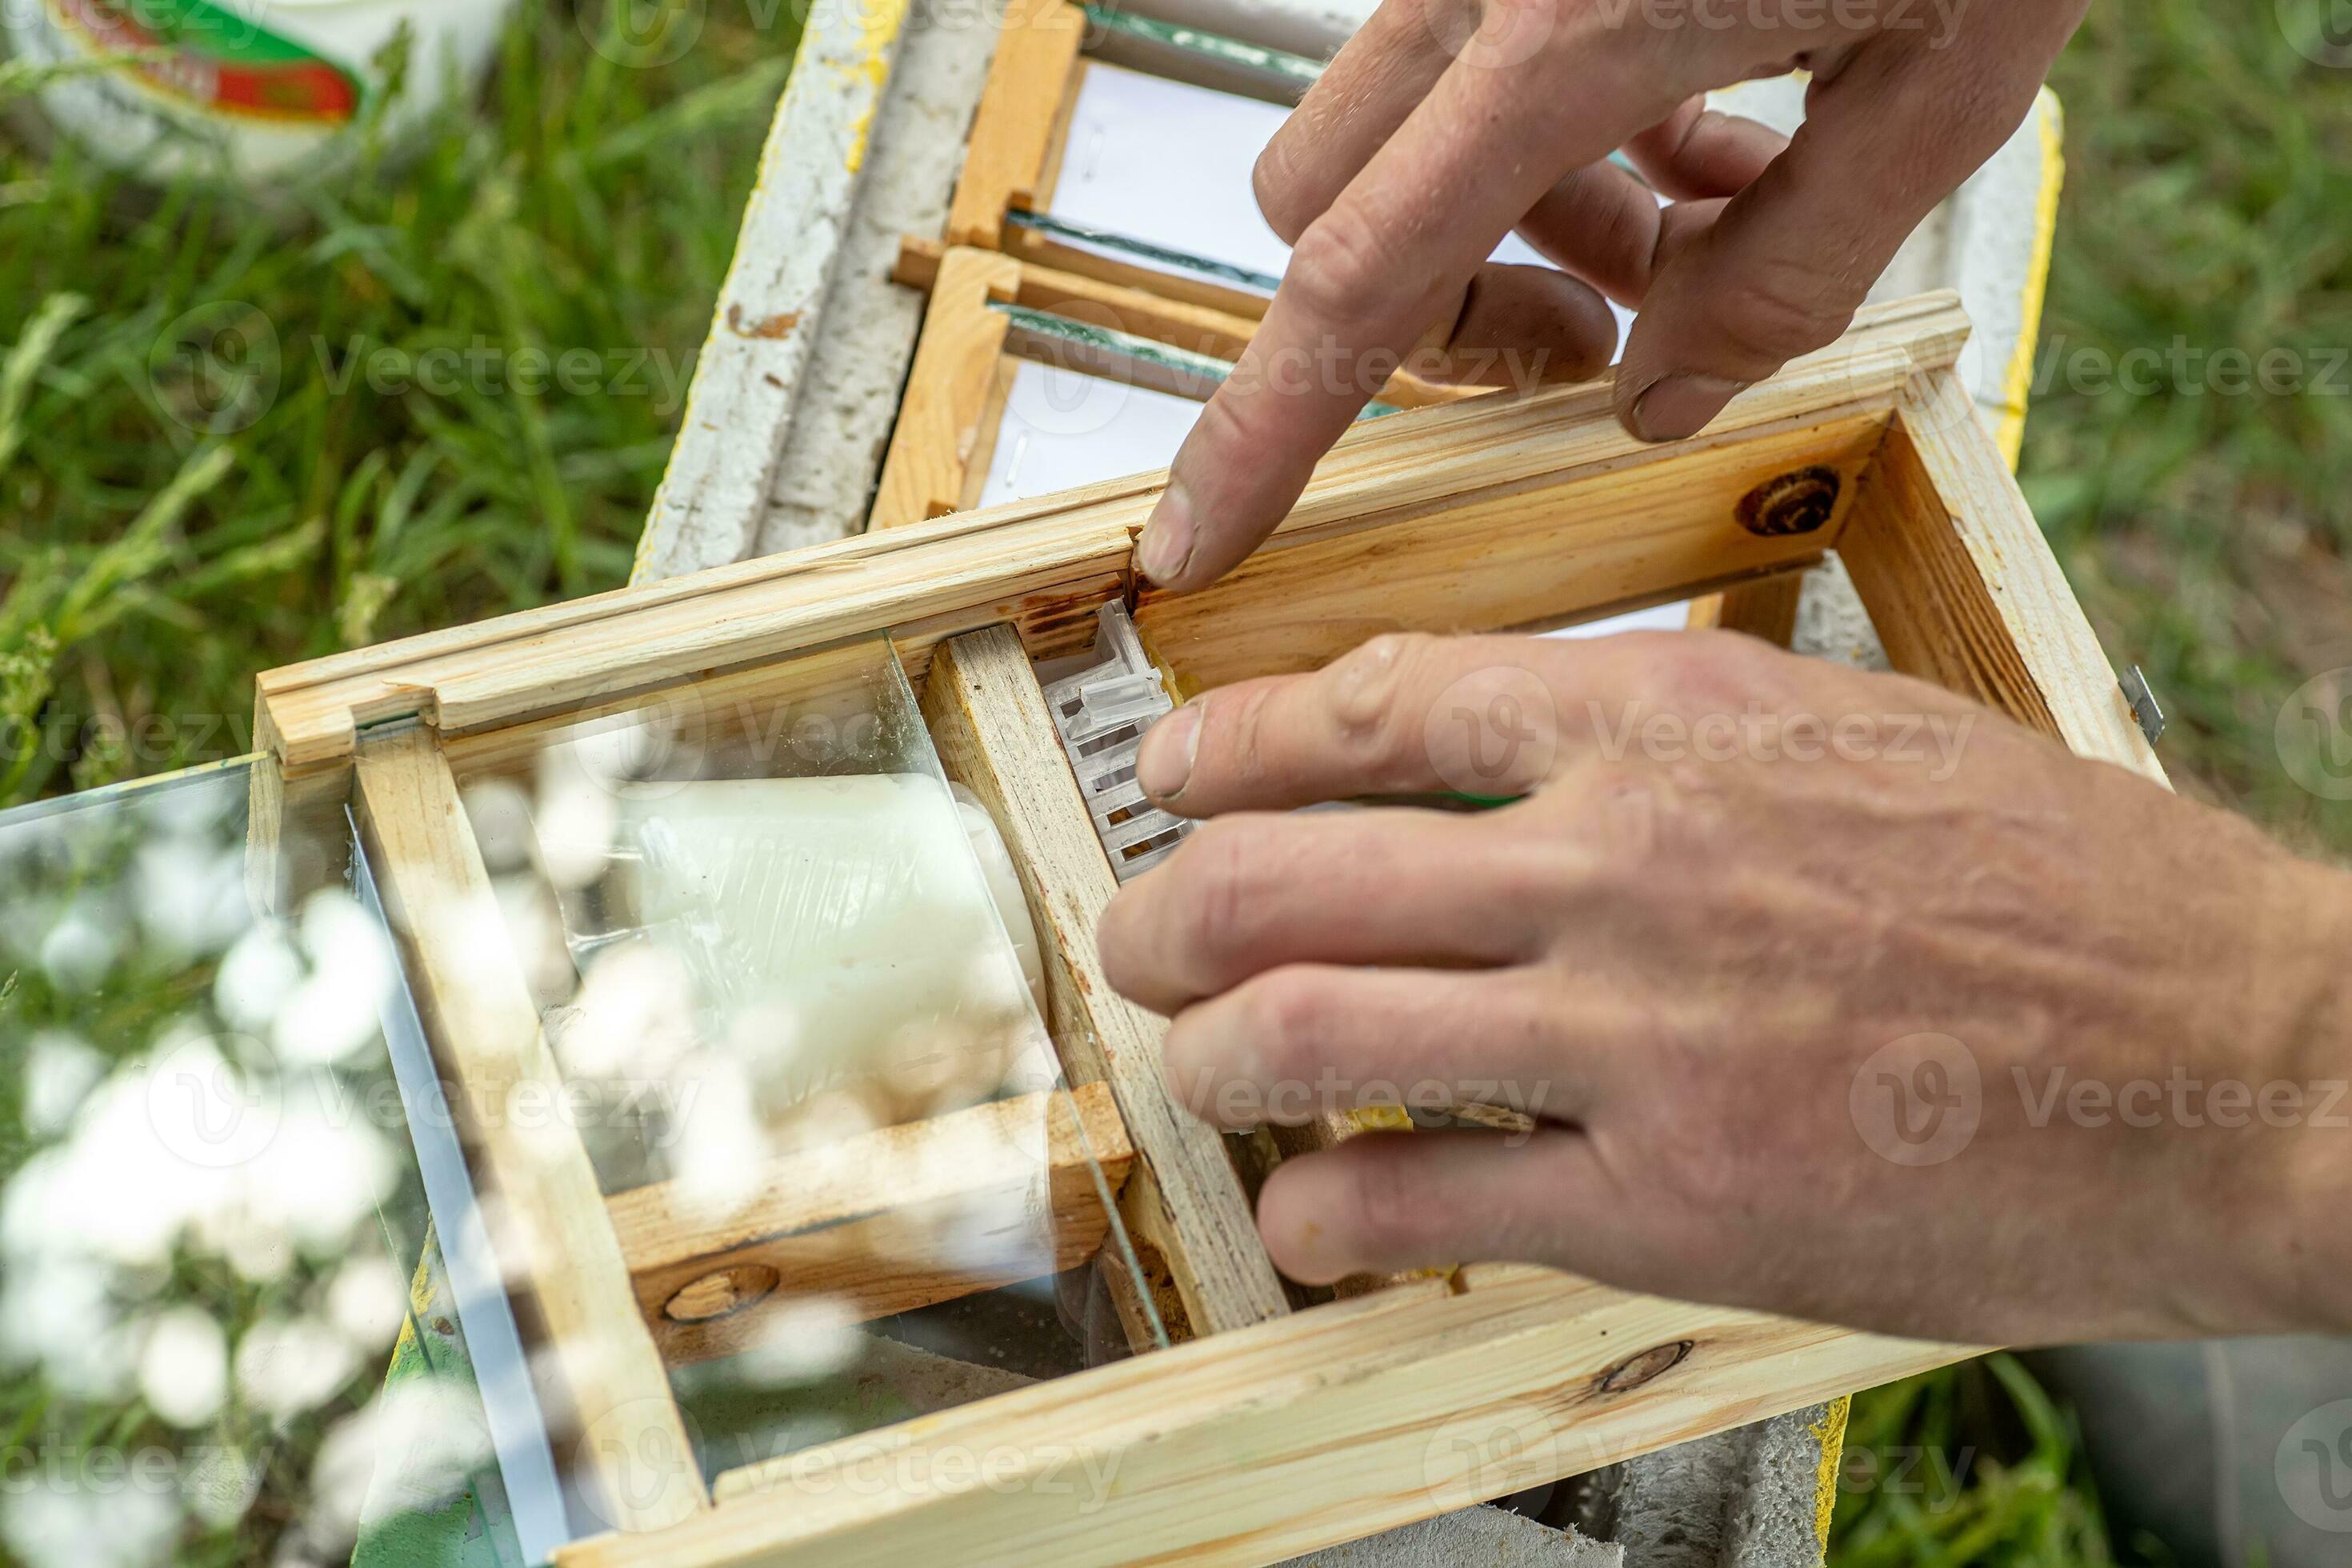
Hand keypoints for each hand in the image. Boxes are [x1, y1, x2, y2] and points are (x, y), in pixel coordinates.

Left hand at [1095, 632, 2351, 1343]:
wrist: (2254, 1062)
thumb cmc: (2078, 900)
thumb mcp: (1861, 740)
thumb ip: (1673, 742)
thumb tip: (1508, 765)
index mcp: (1678, 723)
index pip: (1379, 704)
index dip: (1236, 739)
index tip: (1175, 766)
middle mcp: (1628, 860)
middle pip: (1289, 868)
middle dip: (1169, 909)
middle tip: (1141, 944)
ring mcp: (1638, 1035)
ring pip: (1312, 1029)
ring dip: (1212, 1056)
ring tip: (1201, 1073)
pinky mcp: (1672, 1204)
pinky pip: (1417, 1204)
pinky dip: (1323, 1217)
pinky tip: (1313, 1224)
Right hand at [1135, 0, 2091, 590]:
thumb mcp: (1940, 85)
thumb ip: (1789, 273)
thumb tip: (1657, 401)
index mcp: (1566, 33)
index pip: (1357, 283)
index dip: (1266, 434)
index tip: (1196, 539)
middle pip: (1327, 214)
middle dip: (1432, 322)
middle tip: (1592, 347)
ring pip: (1394, 140)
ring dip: (1507, 230)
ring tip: (1704, 225)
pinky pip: (1463, 60)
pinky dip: (1543, 138)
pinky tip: (1706, 133)